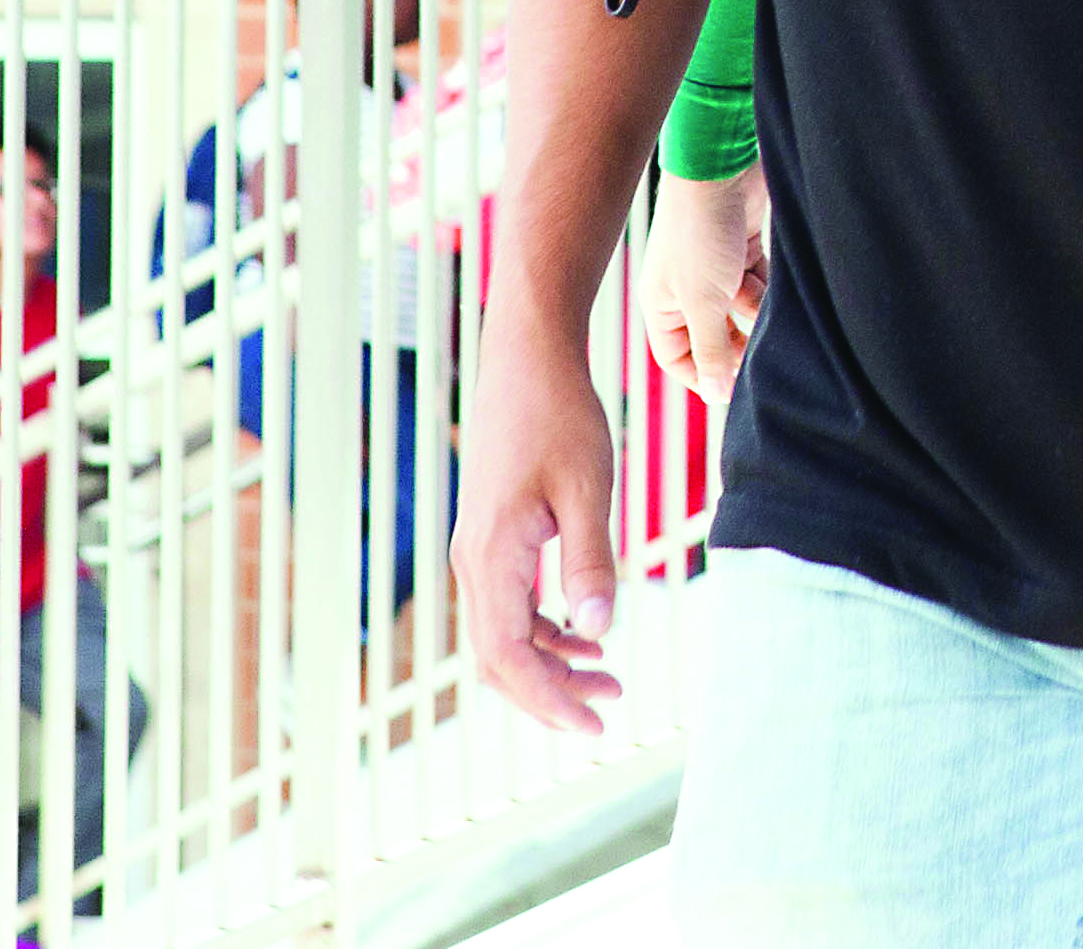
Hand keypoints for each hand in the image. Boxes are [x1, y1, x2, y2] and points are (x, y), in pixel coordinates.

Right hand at [456, 308, 627, 732]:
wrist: (527, 360)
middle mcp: (474, 562)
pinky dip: (544, 631)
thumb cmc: (560, 415)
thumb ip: (590, 559)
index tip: (594, 723)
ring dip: (551, 663)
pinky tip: (585, 632)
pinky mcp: (492, 538)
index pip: (509, 657)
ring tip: (608, 678)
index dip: (549, 698)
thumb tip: (597, 630)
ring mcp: (479, 551)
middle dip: (551, 692)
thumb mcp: (588, 487)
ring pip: (504, 635)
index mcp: (492, 557)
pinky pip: (509, 606)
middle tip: (608, 709)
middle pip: (500, 659)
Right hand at [638, 167, 770, 398]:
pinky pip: (759, 285)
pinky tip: (768, 282)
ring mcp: (716, 268)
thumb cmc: (700, 232)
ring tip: (754, 295)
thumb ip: (710, 348)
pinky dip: (766, 288)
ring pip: (740, 310)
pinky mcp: (744, 249)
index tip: (731, 389)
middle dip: (734, 343)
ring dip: (753, 312)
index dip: (702, 374)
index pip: (677, 356)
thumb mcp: (703, 300)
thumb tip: (716, 394)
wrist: (722, 168)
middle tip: (755, 349)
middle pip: (713, 335)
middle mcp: (686, 289)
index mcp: (662, 303)